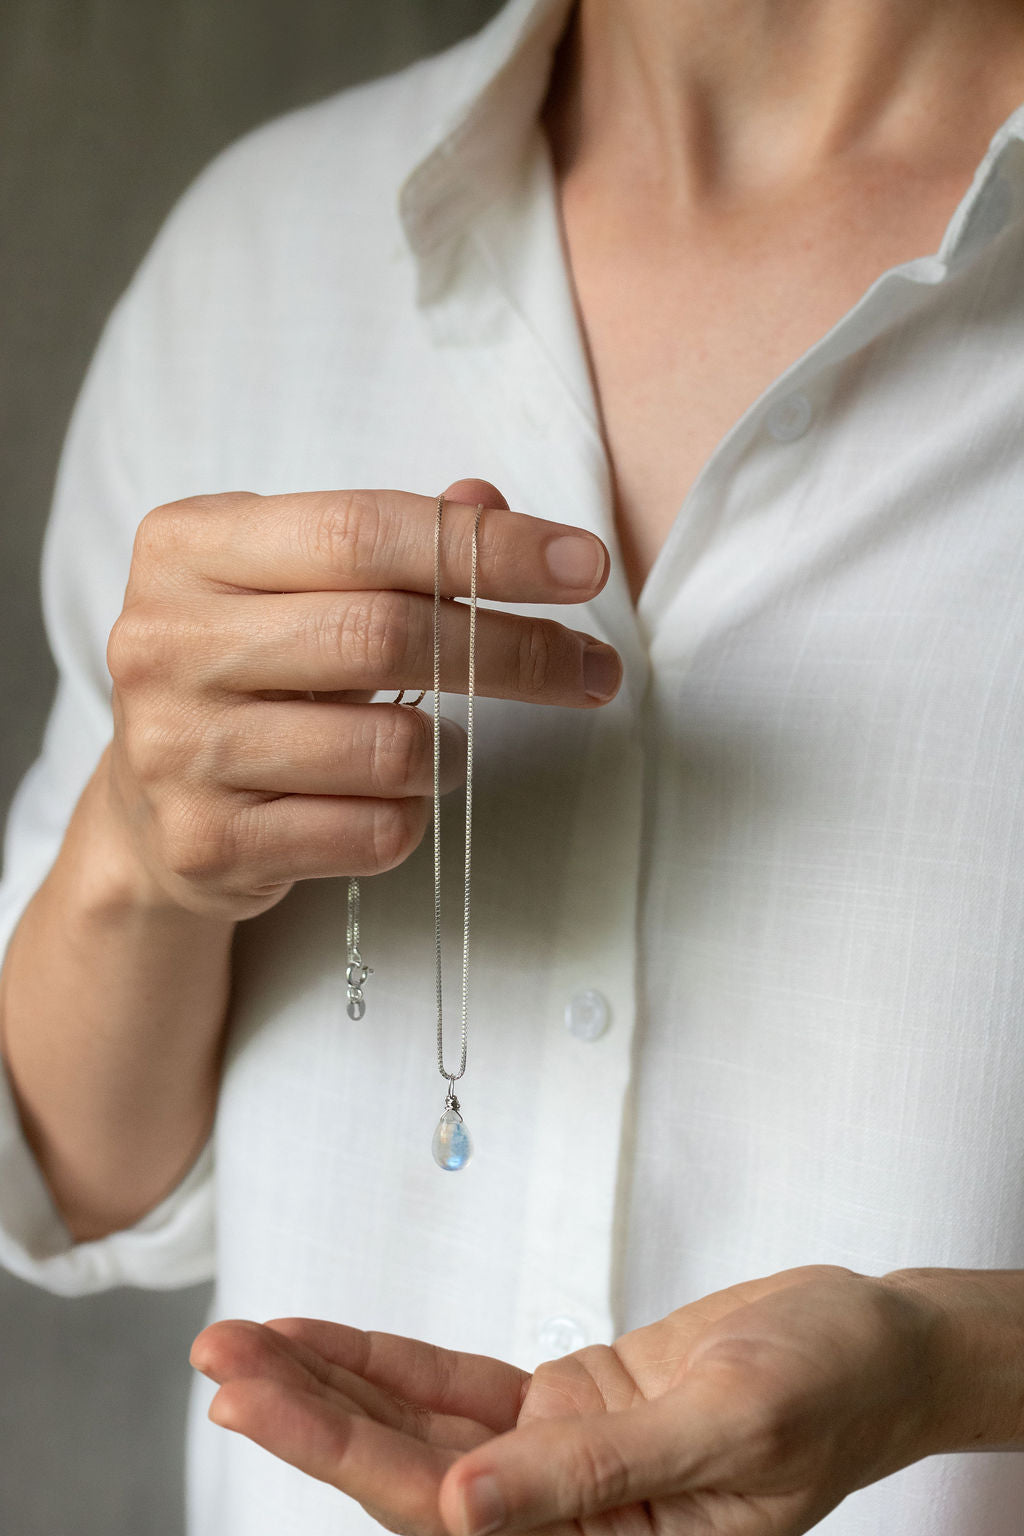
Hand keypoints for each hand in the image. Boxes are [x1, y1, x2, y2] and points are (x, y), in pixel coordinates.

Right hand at [103, 477, 617, 918]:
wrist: (156, 809)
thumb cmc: (255, 675)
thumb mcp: (301, 584)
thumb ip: (394, 539)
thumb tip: (491, 501)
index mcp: (188, 545)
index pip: (362, 531)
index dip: (487, 549)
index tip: (586, 567)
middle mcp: (165, 641)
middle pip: (383, 634)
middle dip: (514, 654)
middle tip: (592, 670)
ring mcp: (176, 748)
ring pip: (387, 748)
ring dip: (451, 752)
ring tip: (445, 748)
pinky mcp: (207, 842)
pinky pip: (372, 833)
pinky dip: (413, 819)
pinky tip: (393, 803)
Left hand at [190, 1264, 952, 1535]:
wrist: (872, 1342)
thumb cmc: (830, 1388)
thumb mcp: (727, 1423)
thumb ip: (595, 1471)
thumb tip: (461, 1506)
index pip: (448, 1515)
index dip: (346, 1453)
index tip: (264, 1398)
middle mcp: (565, 1522)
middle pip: (409, 1473)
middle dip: (310, 1415)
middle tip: (222, 1357)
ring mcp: (556, 1463)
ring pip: (420, 1428)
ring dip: (333, 1383)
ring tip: (246, 1340)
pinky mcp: (561, 1408)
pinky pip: (458, 1386)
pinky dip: (392, 1359)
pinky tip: (329, 1337)